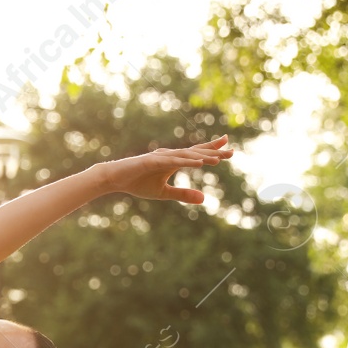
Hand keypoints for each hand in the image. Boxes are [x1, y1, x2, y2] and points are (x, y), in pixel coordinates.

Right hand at [103, 136, 233, 204]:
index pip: (197, 154)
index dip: (212, 150)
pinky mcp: (152, 161)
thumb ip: (183, 194)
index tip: (229, 149)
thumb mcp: (163, 193)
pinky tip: (198, 162)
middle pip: (196, 152)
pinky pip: (172, 161)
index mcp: (174, 161)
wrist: (115, 178)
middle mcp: (170, 156)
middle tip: (232, 151)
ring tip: (218, 159)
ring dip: (202, 157)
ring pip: (186, 156)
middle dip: (214, 151)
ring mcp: (161, 157)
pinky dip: (186, 161)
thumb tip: (204, 199)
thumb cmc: (138, 183)